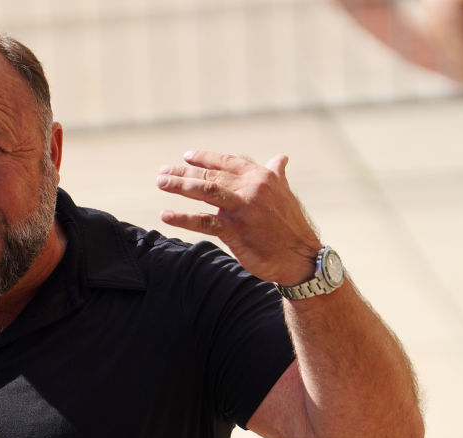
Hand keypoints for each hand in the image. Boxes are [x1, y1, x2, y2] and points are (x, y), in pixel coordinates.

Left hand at [156, 151, 321, 284]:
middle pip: (211, 176)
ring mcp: (243, 209)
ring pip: (206, 191)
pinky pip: (204, 222)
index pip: (227, 162)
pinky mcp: (236, 231)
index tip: (185, 157)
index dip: (204, 158)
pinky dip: (183, 218)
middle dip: (183, 172)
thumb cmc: (291, 225)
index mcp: (262, 177)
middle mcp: (252, 188)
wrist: (302, 257)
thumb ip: (276, 174)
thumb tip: (281, 157)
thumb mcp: (285, 193)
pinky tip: (166, 215)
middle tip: (163, 171)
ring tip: (161, 182)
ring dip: (180, 185)